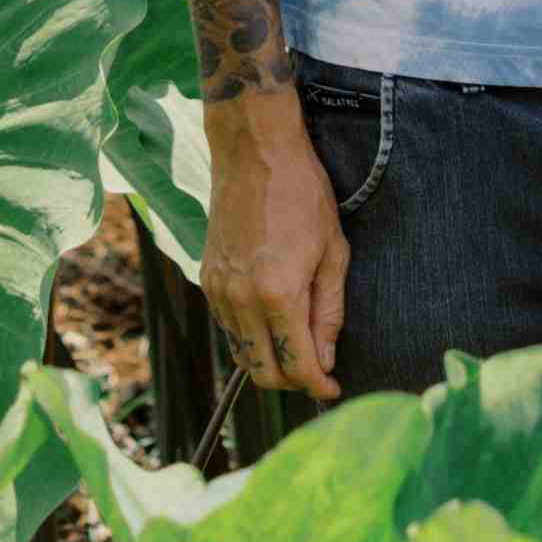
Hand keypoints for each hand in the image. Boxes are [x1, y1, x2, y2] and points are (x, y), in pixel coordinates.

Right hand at [200, 99, 348, 398]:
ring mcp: (218, 291)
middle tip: (319, 370)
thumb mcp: (334, 252)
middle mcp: (241, 301)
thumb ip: (329, 311)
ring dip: (270, 361)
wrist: (255, 153)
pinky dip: (250, 337)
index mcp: (278, 294)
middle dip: (293, 380)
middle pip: (263, 372)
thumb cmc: (303, 194)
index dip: (319, 385)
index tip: (334, 389)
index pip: (297, 366)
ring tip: (300, 345)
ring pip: (241, 354)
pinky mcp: (206, 279)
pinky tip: (274, 320)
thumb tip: (327, 358)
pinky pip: (228, 328)